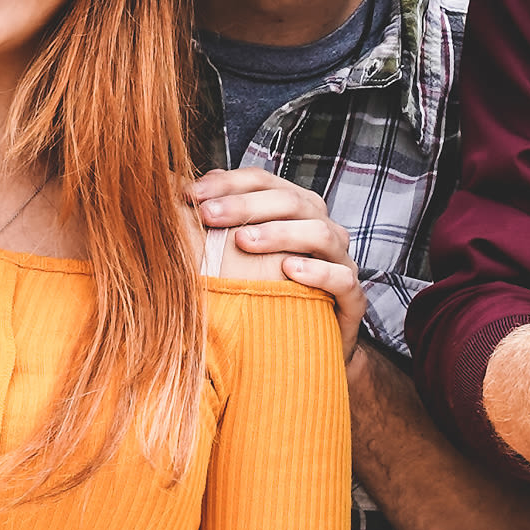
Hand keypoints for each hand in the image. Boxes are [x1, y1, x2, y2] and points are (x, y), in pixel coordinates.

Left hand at [192, 168, 364, 338]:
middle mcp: (320, 230)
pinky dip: (318, 271)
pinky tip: (288, 270)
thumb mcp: (235, 257)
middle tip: (208, 216)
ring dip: (281, 233)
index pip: (264, 182)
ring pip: (322, 233)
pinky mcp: (352, 299)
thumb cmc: (261, 295)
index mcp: (294, 212)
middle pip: (292, 201)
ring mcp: (340, 262)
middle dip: (247, 205)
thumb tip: (177, 192)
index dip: (228, 183)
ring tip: (243, 242)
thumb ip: (214, 226)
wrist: (299, 348)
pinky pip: (343, 279)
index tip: (191, 195)